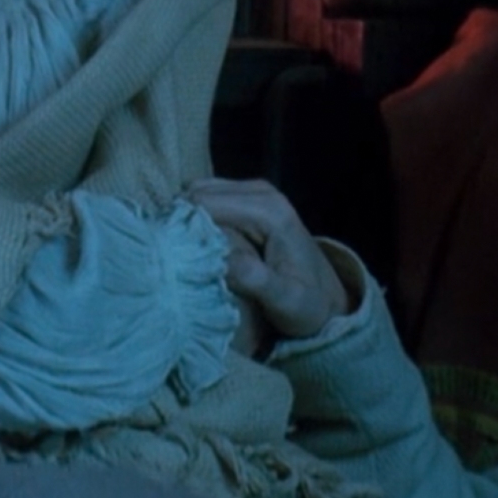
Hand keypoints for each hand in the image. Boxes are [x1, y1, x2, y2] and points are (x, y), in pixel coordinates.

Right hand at [187, 179, 354, 340]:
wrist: (327, 299)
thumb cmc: (308, 305)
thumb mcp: (287, 302)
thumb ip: (258, 282)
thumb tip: (224, 260)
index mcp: (270, 211)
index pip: (205, 203)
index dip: (182, 225)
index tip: (169, 256)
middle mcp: (262, 192)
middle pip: (199, 193)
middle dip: (181, 221)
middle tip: (171, 257)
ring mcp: (255, 192)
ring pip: (200, 193)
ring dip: (186, 219)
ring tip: (181, 253)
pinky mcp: (248, 199)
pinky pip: (209, 198)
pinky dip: (195, 217)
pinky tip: (194, 246)